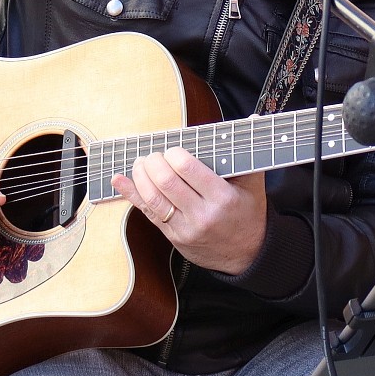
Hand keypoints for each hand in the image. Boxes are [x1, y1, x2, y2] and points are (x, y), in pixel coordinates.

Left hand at [114, 147, 266, 275]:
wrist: (247, 254)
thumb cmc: (249, 214)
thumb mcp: (254, 186)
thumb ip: (247, 154)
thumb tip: (253, 120)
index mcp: (222, 198)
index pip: (188, 170)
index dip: (174, 155)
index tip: (174, 151)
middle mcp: (202, 214)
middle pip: (165, 182)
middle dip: (153, 162)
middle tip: (155, 156)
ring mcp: (185, 228)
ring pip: (152, 198)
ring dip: (140, 176)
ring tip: (141, 163)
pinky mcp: (173, 236)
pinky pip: (147, 213)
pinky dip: (131, 194)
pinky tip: (120, 180)